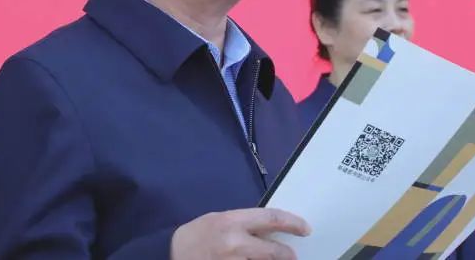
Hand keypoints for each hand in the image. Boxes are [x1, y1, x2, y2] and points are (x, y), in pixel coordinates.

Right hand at [170, 207, 310, 259]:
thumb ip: (244, 224)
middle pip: (274, 252)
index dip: (293, 223)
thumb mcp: (220, 220)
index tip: (305, 229)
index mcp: (232, 222)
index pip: (272, 219)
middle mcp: (235, 244)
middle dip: (287, 255)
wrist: (170, 255)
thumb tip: (269, 230)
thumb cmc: (196, 235)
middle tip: (291, 255)